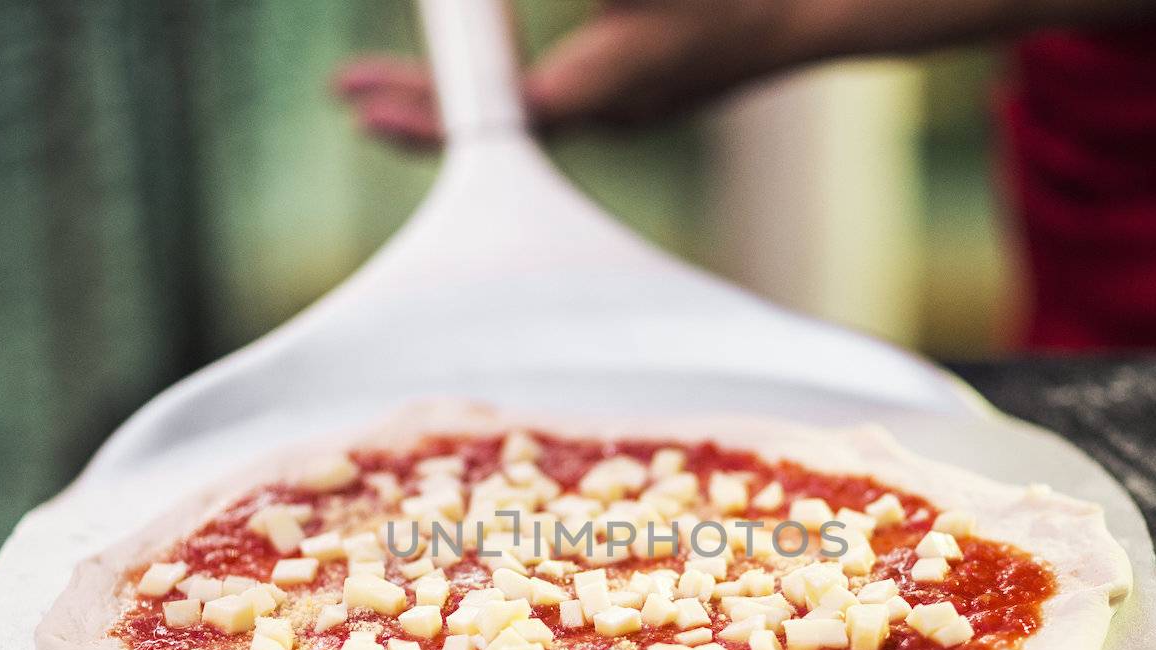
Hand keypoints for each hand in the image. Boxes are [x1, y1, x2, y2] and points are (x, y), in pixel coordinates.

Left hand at [335, 0, 832, 146]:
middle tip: (348, 97)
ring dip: (449, 105)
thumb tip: (469, 6)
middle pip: (487, 131)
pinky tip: (472, 82)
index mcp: (602, 87)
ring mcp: (618, 112)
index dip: (418, 111)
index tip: (360, 104)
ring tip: (387, 93)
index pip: (486, 116)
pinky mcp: (629, 99)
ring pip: (512, 123)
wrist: (806, 12)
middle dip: (414, 110)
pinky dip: (494, 99)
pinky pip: (544, 110)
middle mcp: (604, 114)